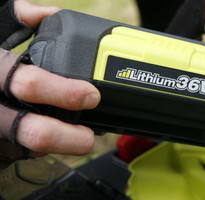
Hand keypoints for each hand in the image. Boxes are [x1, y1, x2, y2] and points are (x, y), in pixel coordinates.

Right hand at [0, 0, 99, 165]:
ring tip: (80, 140)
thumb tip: (49, 14)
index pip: (30, 84)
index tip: (91, 95)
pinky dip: (40, 149)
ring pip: (28, 149)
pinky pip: (19, 153)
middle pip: (32, 131)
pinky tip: (56, 140)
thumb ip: (18, 18)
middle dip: (68, 137)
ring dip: (58, 147)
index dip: (65, 92)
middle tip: (89, 136)